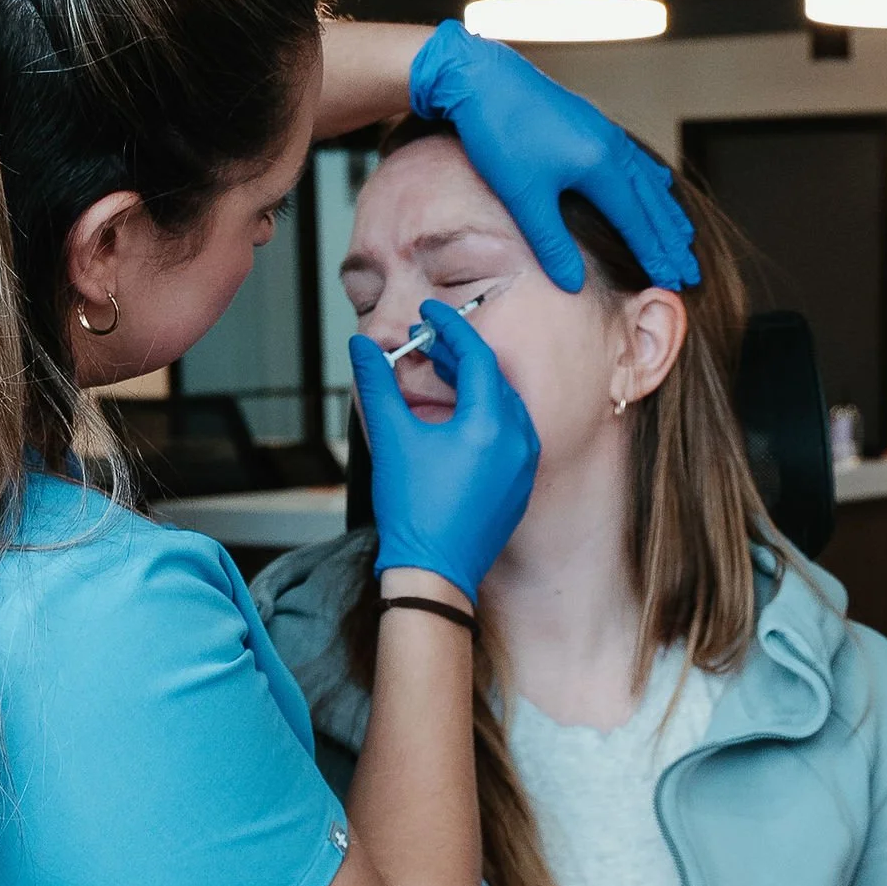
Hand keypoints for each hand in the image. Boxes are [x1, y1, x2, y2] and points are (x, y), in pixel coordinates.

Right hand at [348, 296, 538, 595]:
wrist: (433, 572)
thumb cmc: (412, 508)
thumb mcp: (391, 437)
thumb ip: (378, 383)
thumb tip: (362, 345)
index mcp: (491, 424)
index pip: (477, 356)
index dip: (452, 327)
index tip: (430, 313)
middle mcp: (518, 440)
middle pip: (493, 379)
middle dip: (460, 356)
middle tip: (427, 344)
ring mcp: (524, 465)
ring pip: (504, 407)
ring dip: (474, 386)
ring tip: (440, 377)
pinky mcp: (520, 486)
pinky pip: (510, 437)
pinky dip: (485, 417)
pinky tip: (456, 420)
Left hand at [408, 23, 698, 295]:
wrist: (478, 74)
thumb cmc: (499, 133)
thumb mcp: (523, 196)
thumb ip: (550, 242)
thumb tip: (572, 284)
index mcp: (600, 166)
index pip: (636, 222)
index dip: (654, 254)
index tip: (672, 280)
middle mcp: (611, 146)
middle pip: (651, 202)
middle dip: (670, 239)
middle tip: (689, 269)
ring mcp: (602, 130)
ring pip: (646, 179)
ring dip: (665, 211)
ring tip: (683, 234)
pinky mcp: (589, 121)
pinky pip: (633, 158)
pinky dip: (650, 180)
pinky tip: (655, 182)